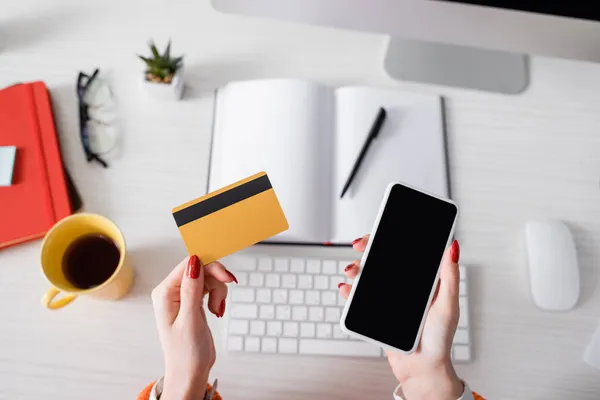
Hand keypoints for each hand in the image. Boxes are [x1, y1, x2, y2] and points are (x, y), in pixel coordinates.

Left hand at [151, 255, 236, 399]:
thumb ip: (191, 290)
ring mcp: (182, 296)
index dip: (210, 267)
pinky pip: (209, 288)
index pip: (189, 265)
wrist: (190, 373)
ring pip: (208, 278)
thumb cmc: (186, 353)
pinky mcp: (192, 302)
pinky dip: (217, 297)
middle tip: (222, 299)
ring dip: (218, 291)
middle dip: (216, 281)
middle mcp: (171, 292)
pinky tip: (217, 310)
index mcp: (164, 293)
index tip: (227, 278)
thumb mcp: (190, 320)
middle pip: (201, 269)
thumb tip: (194, 262)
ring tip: (216, 310)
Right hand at [339, 236, 462, 399]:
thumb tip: (453, 247)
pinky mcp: (375, 312)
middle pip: (381, 259)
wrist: (422, 368)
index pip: (403, 252)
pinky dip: (349, 291)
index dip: (390, 238)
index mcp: (420, 280)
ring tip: (352, 271)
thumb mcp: (447, 304)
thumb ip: (449, 276)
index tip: (380, 232)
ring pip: (367, 275)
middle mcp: (402, 286)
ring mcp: (387, 298)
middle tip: (360, 246)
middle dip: (368, 249)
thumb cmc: (439, 339)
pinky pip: (358, 298)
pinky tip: (347, 289)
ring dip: (355, 268)